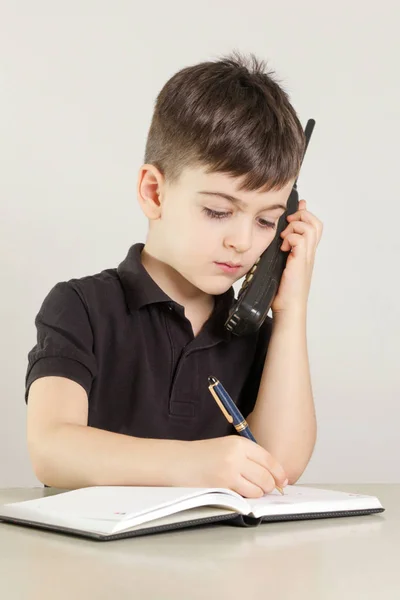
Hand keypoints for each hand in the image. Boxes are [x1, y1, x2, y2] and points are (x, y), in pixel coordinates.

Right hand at [183, 435, 287, 497]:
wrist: (178, 462)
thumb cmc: (200, 456)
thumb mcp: (226, 447)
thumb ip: (247, 457)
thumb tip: (271, 473)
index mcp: (239, 443)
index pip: (269, 459)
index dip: (279, 472)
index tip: (282, 480)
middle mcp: (237, 455)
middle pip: (267, 476)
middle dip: (269, 486)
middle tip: (266, 489)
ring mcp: (230, 471)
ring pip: (258, 489)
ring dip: (258, 493)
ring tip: (248, 490)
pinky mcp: (223, 486)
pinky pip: (245, 496)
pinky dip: (246, 498)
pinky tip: (238, 493)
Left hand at [271, 199, 322, 314]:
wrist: (288, 307)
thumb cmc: (283, 290)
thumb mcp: (281, 264)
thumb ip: (282, 251)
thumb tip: (275, 239)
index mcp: (306, 252)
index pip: (314, 226)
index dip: (306, 213)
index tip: (299, 207)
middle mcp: (309, 253)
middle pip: (316, 223)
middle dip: (301, 217)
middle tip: (287, 225)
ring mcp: (306, 256)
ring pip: (309, 228)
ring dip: (294, 228)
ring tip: (284, 240)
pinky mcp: (300, 261)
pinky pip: (299, 239)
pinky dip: (290, 239)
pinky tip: (283, 249)